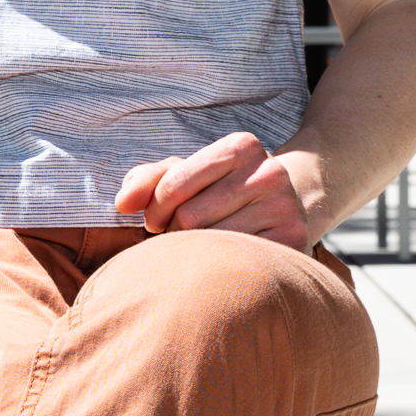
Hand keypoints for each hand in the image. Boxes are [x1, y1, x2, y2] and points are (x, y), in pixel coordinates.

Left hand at [115, 133, 320, 248]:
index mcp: (242, 146)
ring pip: (212, 245)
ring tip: (204, 247)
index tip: (155, 221)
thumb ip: (147, 180)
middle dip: (174, 233)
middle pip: (190, 218)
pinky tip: (225, 262)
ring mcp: (285, 208)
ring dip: (195, 253)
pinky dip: (220, 269)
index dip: (154, 210)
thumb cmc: (221, 192)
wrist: (286, 211)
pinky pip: (236, 265)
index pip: (173, 185)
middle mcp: (269, 172)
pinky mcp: (294, 242)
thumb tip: (122, 203)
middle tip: (183, 237)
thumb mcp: (186, 175)